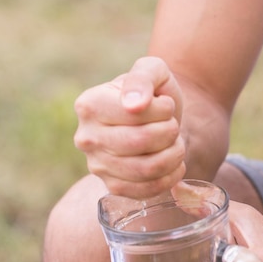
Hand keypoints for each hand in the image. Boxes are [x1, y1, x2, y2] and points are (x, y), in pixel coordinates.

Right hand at [74, 56, 185, 197]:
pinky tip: (175, 163)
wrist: (159, 118)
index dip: (162, 110)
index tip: (165, 105)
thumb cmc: (154, 92)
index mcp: (89, 105)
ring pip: (146, 168)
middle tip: (173, 125)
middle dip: (169, 132)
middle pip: (139, 141)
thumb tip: (134, 104)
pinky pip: (146, 190)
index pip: (134, 113)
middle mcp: (86, 137)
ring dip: (173, 155)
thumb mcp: (152, 70)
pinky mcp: (114, 186)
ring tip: (176, 143)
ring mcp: (97, 165)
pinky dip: (170, 177)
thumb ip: (142, 78)